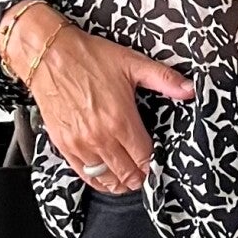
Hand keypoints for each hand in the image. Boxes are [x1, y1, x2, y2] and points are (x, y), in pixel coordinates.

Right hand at [13, 12, 193, 192]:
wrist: (48, 54)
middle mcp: (101, 136)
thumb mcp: (132, 63)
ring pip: (106, 178)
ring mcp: (80, 143)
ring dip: (120, 183)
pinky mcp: (64, 144)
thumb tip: (189, 89)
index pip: (144, 157)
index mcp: (120, 119)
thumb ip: (163, 79)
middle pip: (127, 173)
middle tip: (145, 176)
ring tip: (128, 181)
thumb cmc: (86, 57)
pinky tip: (104, 178)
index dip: (153, 164)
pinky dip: (96, 180)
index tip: (156, 164)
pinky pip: (83, 174)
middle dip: (139, 177)